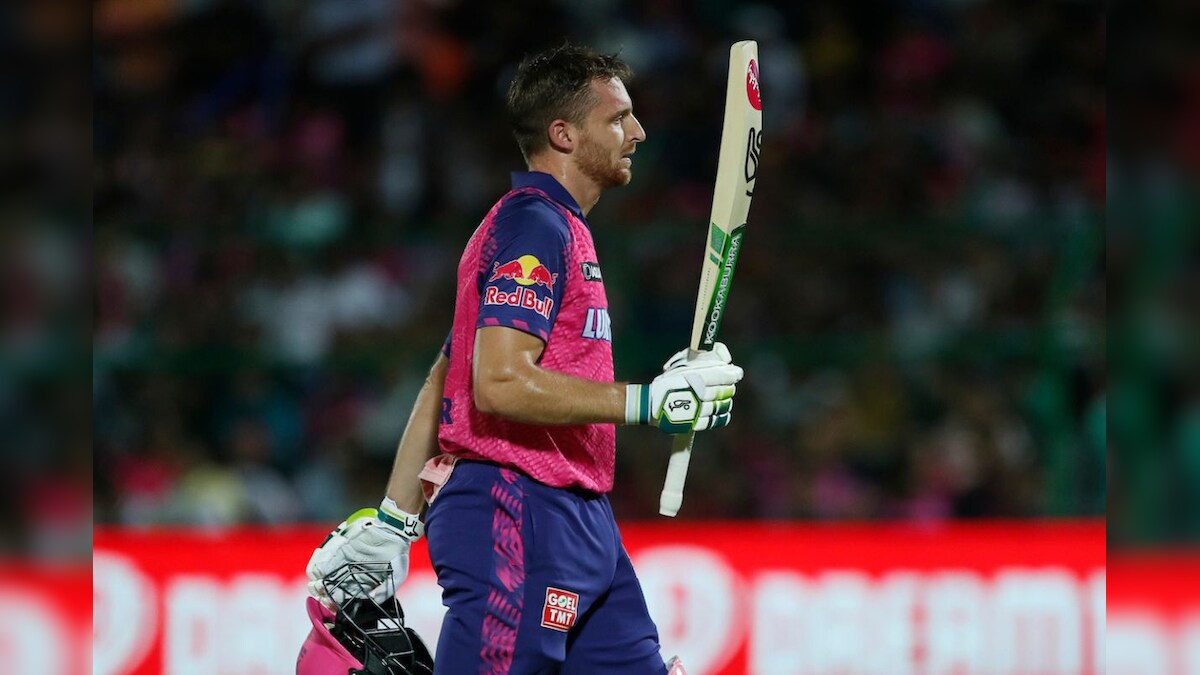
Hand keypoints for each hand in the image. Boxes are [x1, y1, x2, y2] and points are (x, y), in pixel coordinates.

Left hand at [305, 500, 423, 607]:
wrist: (394, 531)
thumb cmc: (397, 554)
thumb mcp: (397, 575)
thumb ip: (385, 590)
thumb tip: (370, 599)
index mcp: (362, 584)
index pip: (344, 598)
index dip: (335, 603)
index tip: (330, 606)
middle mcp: (351, 575)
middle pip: (330, 589)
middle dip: (323, 594)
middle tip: (321, 596)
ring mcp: (345, 562)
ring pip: (324, 576)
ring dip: (318, 581)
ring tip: (317, 585)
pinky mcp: (341, 550)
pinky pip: (326, 560)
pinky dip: (321, 565)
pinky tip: (319, 571)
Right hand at [626, 342, 742, 432]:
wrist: (650, 404)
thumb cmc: (667, 383)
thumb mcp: (681, 366)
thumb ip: (701, 362)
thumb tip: (724, 359)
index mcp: (693, 376)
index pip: (721, 375)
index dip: (733, 374)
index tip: (737, 373)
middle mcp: (697, 393)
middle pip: (723, 391)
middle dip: (728, 388)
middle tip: (729, 386)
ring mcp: (697, 409)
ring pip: (721, 405)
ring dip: (726, 401)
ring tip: (725, 399)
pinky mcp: (695, 424)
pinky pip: (715, 420)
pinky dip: (723, 416)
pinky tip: (725, 412)